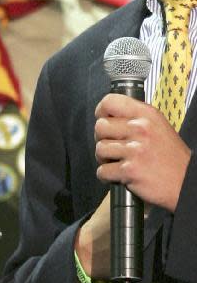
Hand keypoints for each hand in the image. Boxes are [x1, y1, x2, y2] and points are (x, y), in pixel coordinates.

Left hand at [94, 92, 191, 211]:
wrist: (183, 180)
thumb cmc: (170, 157)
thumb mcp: (157, 127)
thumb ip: (136, 120)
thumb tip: (111, 118)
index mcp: (146, 114)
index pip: (111, 102)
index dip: (101, 112)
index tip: (103, 120)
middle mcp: (140, 128)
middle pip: (100, 127)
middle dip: (102, 139)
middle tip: (112, 148)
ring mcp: (134, 149)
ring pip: (100, 149)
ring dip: (104, 159)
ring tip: (117, 162)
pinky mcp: (128, 170)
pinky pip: (102, 171)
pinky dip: (107, 176)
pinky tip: (119, 175)